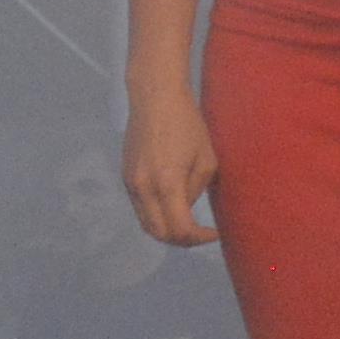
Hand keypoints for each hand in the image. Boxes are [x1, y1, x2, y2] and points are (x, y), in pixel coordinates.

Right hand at [122, 97, 217, 248]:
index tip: (214, 233)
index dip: (200, 238)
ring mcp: (130, 183)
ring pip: (146, 223)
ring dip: (167, 229)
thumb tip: (186, 206)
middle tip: (200, 234)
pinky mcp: (126, 176)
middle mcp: (143, 188)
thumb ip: (196, 190)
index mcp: (167, 183)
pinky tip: (171, 203)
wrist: (155, 98)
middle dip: (182, 240)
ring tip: (187, 222)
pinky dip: (156, 214)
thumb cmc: (188, 123)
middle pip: (159, 233)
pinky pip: (140, 207)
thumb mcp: (206, 159)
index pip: (180, 229)